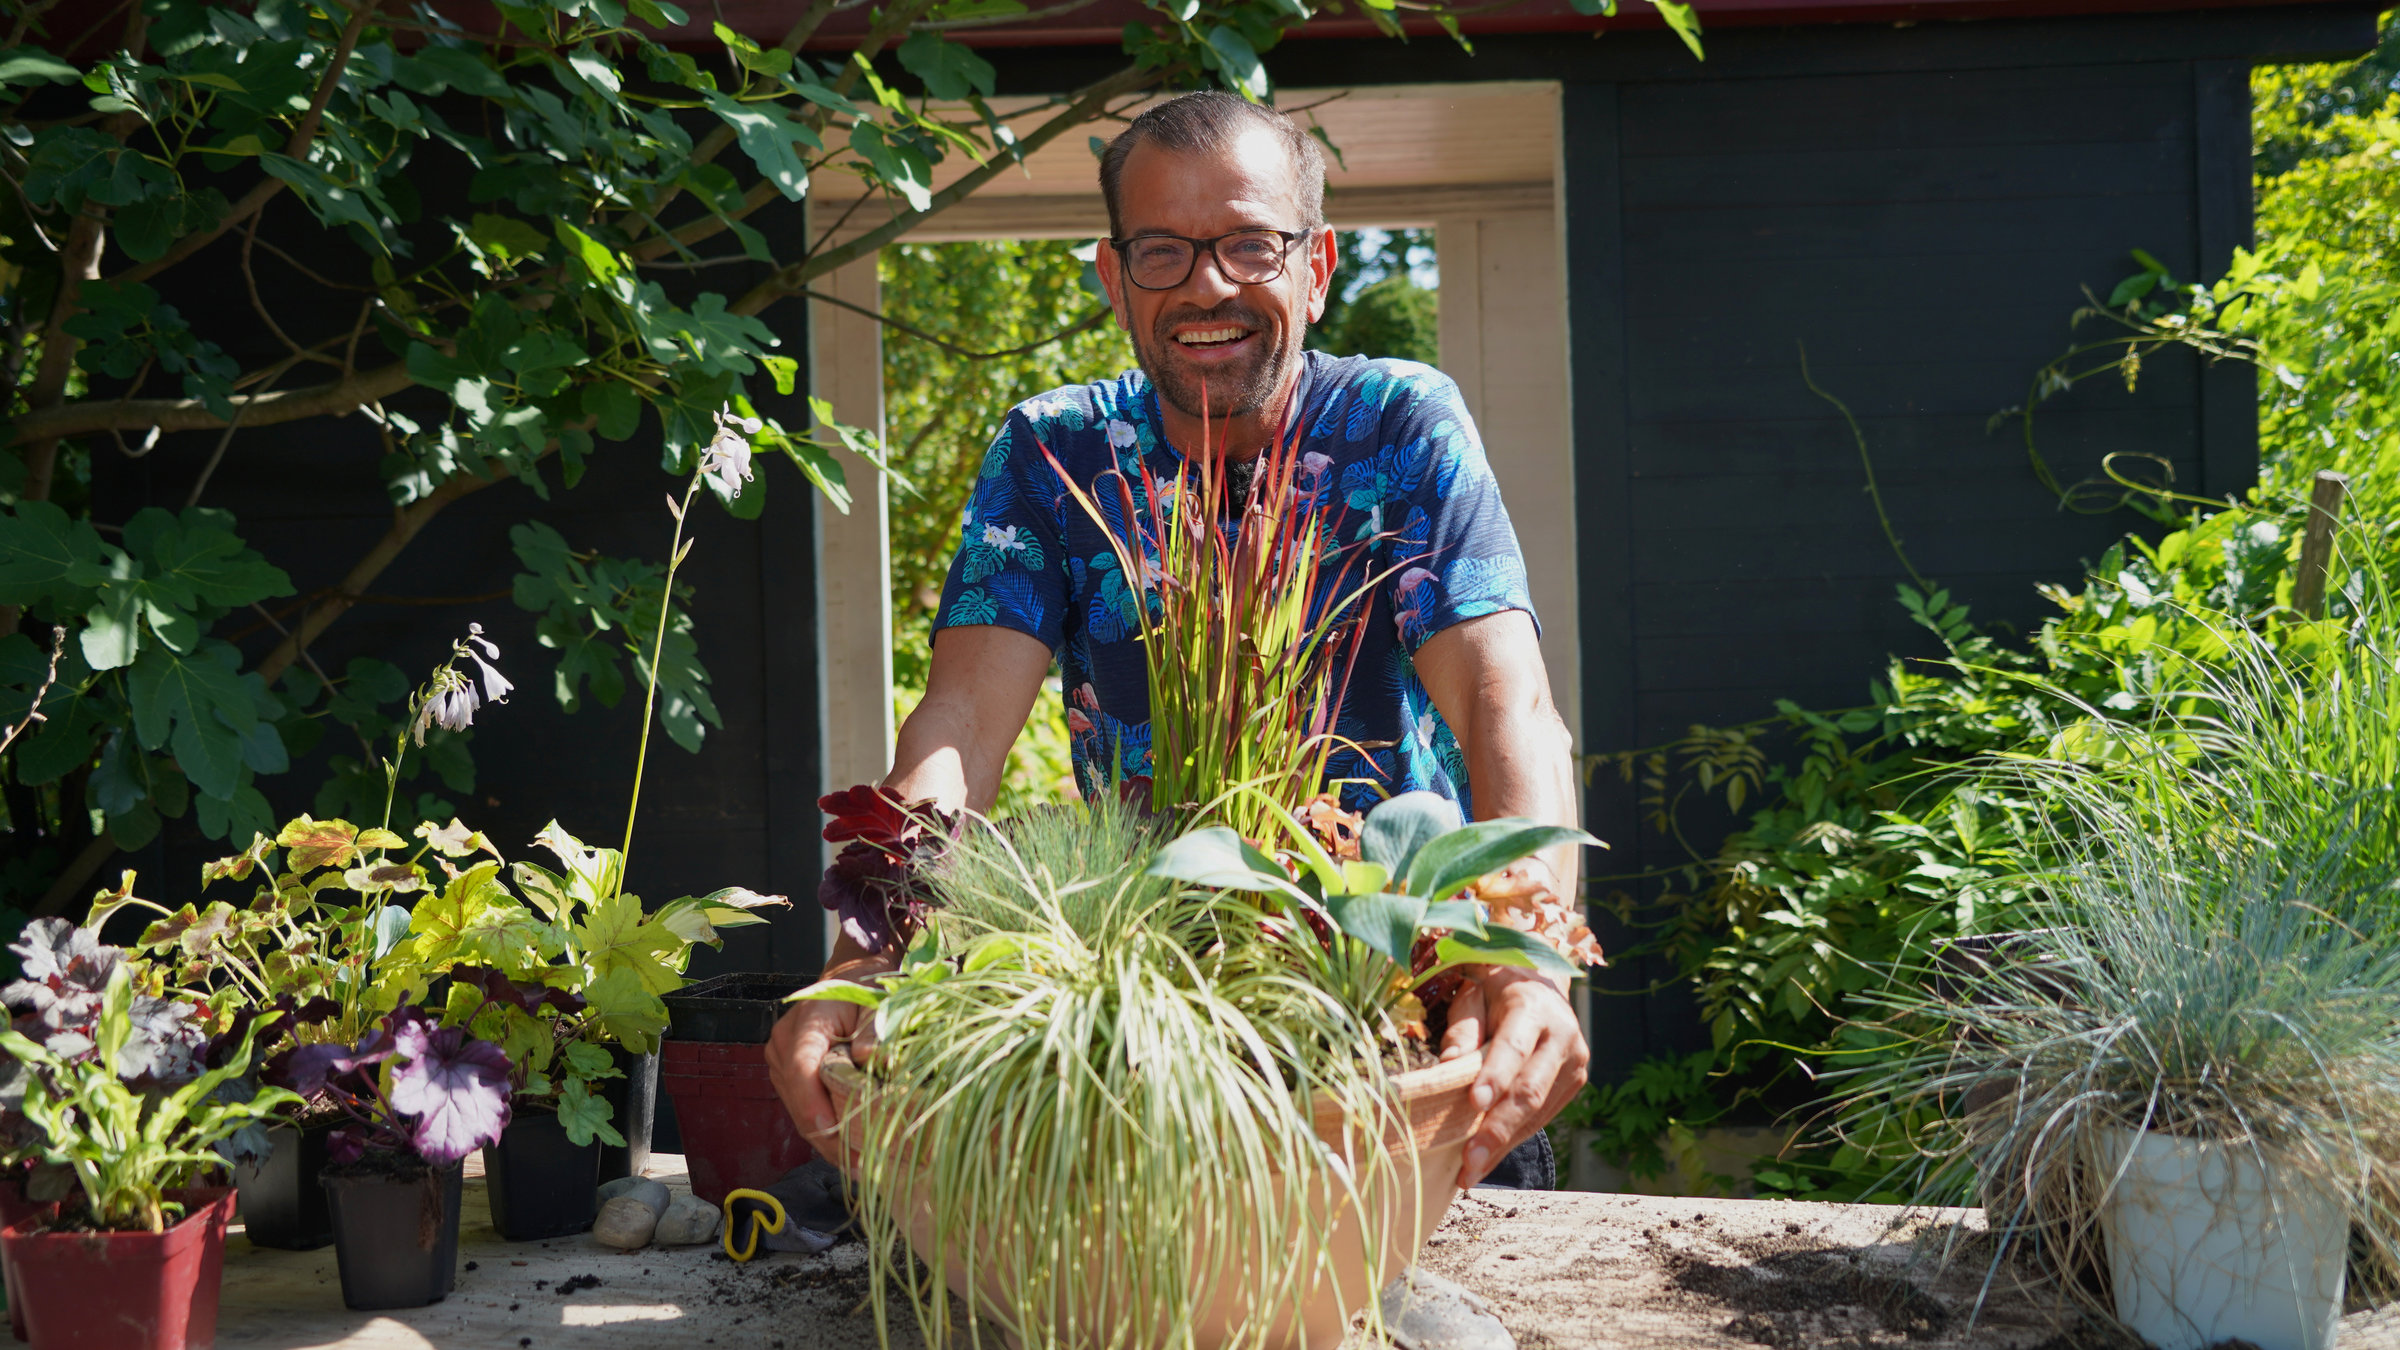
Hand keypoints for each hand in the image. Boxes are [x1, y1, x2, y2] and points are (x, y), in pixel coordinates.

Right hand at [764, 974, 886, 1170]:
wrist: (851, 977)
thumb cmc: (866, 988)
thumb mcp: (878, 1003)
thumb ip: (875, 1030)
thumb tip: (872, 1059)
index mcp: (805, 1024)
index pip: (801, 1069)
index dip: (814, 1105)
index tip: (834, 1132)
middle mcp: (784, 1045)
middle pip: (799, 1100)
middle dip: (828, 1136)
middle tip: (863, 1166)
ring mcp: (782, 1063)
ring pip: (799, 1111)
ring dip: (827, 1141)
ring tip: (861, 1167)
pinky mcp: (789, 1077)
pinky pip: (804, 1109)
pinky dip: (825, 1131)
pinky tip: (850, 1153)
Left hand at [1438, 964, 1588, 1188]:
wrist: (1543, 986)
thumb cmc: (1496, 992)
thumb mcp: (1473, 996)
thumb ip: (1463, 1028)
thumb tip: (1448, 1065)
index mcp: (1534, 1008)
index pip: (1514, 1047)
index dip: (1495, 1077)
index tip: (1474, 1104)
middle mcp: (1562, 1037)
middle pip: (1530, 1090)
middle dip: (1497, 1129)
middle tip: (1469, 1160)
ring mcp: (1574, 1064)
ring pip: (1537, 1112)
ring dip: (1502, 1145)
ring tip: (1470, 1173)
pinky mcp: (1574, 1084)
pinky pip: (1541, 1118)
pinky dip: (1512, 1140)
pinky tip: (1487, 1160)